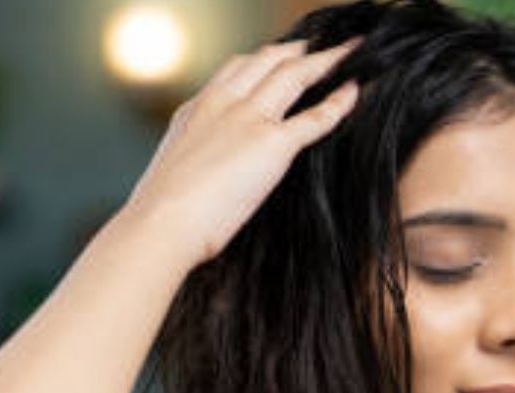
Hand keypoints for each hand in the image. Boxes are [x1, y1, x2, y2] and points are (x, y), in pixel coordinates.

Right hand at [117, 35, 364, 269]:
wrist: (161, 222)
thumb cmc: (164, 212)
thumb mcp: (177, 168)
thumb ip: (199, 156)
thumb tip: (210, 173)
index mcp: (198, 108)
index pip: (236, 68)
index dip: (265, 59)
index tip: (284, 55)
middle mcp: (224, 103)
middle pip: (268, 59)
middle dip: (299, 49)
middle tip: (324, 46)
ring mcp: (248, 119)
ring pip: (294, 74)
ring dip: (326, 60)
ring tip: (350, 53)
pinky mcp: (272, 144)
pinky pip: (315, 117)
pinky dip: (339, 102)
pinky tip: (354, 91)